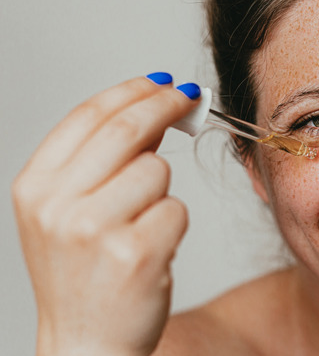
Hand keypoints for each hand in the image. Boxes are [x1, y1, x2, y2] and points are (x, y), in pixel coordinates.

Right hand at [12, 74, 199, 355]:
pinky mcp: (136, 253)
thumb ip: (98, 161)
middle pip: (127, 129)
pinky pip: (177, 210)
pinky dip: (173, 224)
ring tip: (141, 225)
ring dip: (162, 191)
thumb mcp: (66, 213)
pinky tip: (152, 250)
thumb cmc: (83, 276)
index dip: (132, 91)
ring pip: (158, 171)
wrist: (86, 345)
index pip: (88, 116)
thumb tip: (150, 109)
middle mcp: (58, 205)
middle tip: (190, 98)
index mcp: (35, 187)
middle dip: (166, 106)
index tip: (161, 82)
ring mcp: (95, 230)